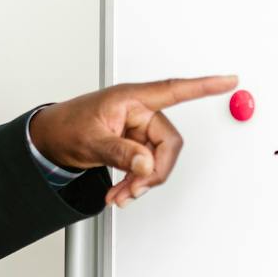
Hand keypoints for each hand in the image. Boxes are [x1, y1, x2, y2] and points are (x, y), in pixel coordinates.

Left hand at [31, 74, 238, 207]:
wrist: (49, 139)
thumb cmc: (65, 126)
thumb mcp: (90, 141)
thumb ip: (120, 152)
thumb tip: (145, 163)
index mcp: (131, 99)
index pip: (174, 90)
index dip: (204, 86)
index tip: (229, 81)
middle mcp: (139, 112)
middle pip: (168, 143)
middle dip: (154, 171)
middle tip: (133, 189)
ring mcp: (138, 129)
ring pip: (158, 159)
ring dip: (142, 182)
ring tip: (120, 195)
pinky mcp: (134, 144)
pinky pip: (147, 165)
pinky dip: (136, 182)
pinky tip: (121, 191)